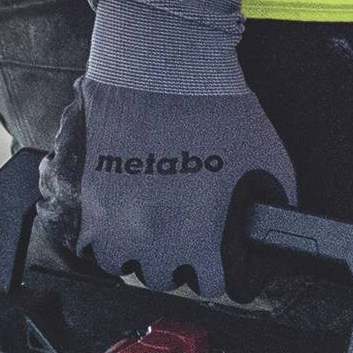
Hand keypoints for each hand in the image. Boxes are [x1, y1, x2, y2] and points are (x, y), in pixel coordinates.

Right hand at [70, 0, 296, 299]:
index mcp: (201, 239)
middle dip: (175, 260)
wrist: (163, 66)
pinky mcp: (83, 196)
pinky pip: (87, 236)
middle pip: (162, 277)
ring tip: (145, 228)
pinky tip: (117, 214)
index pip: (210, 286)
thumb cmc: (218, 109)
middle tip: (180, 237)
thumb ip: (267, 210)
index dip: (217, 270)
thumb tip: (265, 229)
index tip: (215, 259)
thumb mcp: (269, 166)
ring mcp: (111, 220)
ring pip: (119, 263)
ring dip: (134, 250)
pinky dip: (101, 231)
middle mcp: (153, 239)